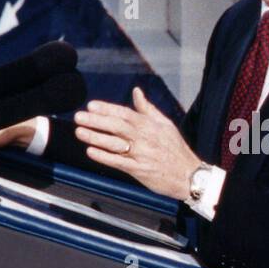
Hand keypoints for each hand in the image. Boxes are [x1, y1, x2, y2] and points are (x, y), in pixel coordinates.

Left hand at [74, 87, 200, 198]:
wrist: (190, 175)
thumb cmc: (176, 149)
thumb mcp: (166, 125)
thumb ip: (148, 109)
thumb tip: (136, 91)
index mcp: (150, 125)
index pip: (125, 113)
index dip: (107, 109)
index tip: (91, 105)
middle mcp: (145, 138)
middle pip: (117, 126)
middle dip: (96, 121)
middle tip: (79, 117)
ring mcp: (142, 154)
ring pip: (115, 144)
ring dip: (95, 137)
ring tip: (79, 132)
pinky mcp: (140, 170)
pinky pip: (119, 162)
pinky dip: (104, 156)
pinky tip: (91, 151)